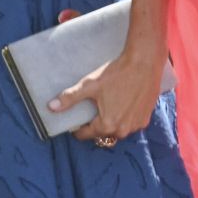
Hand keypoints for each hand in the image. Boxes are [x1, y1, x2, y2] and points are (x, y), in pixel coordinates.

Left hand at [47, 10, 162, 142]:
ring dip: (111, 123)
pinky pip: (130, 124)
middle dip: (95, 126)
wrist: (144, 63)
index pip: (86, 135)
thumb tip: (51, 107)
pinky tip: (121, 104)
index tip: (76, 121)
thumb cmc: (117, 73)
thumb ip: (70, 98)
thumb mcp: (90, 85)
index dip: (78, 128)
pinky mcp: (145, 118)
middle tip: (91, 111)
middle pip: (102, 134)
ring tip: (106, 107)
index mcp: (107, 125)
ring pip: (117, 130)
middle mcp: (123, 130)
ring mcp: (136, 125)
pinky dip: (124, 118)